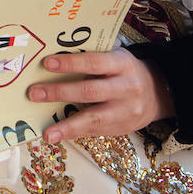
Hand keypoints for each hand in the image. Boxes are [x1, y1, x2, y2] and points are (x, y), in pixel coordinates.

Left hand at [27, 50, 173, 142]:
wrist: (158, 93)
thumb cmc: (125, 71)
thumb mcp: (116, 58)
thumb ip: (93, 58)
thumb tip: (54, 60)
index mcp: (122, 64)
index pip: (94, 62)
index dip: (71, 63)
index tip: (47, 64)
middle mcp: (126, 87)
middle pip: (90, 91)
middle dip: (60, 92)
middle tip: (35, 93)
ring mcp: (125, 110)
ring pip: (95, 119)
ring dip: (68, 126)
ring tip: (48, 133)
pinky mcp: (122, 128)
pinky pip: (96, 132)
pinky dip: (76, 134)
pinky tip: (58, 135)